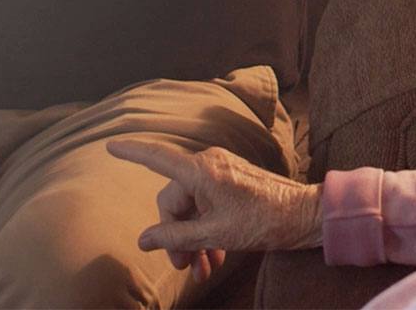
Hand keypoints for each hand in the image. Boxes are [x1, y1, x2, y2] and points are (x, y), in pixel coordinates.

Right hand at [107, 140, 322, 279]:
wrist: (305, 215)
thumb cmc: (263, 221)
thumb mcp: (214, 234)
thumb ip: (175, 236)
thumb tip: (143, 239)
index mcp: (201, 171)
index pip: (157, 158)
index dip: (132, 152)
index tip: (110, 146)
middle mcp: (208, 165)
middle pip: (173, 200)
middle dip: (175, 236)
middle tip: (184, 267)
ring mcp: (221, 172)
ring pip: (191, 208)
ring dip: (193, 239)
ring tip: (203, 270)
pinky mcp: (232, 182)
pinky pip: (207, 205)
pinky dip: (206, 230)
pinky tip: (215, 258)